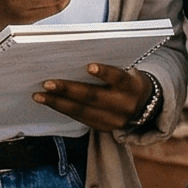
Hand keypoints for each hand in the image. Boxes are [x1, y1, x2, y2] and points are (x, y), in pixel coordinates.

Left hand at [36, 64, 150, 130]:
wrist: (148, 106)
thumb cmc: (129, 80)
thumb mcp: (128, 71)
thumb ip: (108, 68)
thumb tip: (74, 58)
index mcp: (132, 86)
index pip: (119, 78)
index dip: (105, 73)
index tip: (89, 66)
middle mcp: (125, 105)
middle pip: (94, 97)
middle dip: (68, 90)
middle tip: (47, 83)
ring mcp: (115, 121)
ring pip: (83, 112)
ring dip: (58, 103)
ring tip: (39, 96)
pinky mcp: (105, 129)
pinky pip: (81, 119)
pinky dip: (64, 109)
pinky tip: (50, 102)